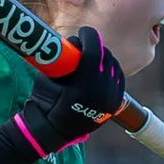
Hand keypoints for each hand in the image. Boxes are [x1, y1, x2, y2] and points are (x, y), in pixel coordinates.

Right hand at [21, 27, 126, 154]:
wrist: (53, 132)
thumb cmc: (45, 103)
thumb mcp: (46, 78)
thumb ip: (61, 59)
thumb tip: (72, 43)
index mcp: (85, 87)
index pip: (94, 52)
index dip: (89, 37)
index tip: (83, 31)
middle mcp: (102, 94)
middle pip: (106, 57)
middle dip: (96, 45)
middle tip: (85, 41)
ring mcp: (111, 100)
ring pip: (114, 67)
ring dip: (104, 57)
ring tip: (92, 55)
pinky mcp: (115, 104)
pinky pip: (118, 79)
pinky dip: (111, 69)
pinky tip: (101, 67)